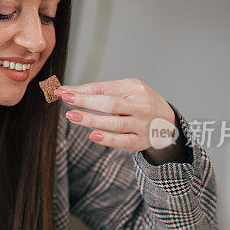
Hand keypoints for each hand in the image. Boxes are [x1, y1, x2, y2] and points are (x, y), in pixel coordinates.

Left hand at [55, 78, 188, 163]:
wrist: (168, 121)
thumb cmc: (138, 103)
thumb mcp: (125, 91)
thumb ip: (100, 91)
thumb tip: (70, 91)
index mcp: (135, 88)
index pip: (104, 88)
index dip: (82, 90)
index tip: (62, 91)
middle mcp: (140, 105)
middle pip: (110, 103)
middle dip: (86, 101)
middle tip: (66, 100)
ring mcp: (142, 124)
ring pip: (115, 123)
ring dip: (91, 120)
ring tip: (72, 116)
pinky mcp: (141, 141)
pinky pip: (122, 141)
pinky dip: (107, 139)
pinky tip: (92, 135)